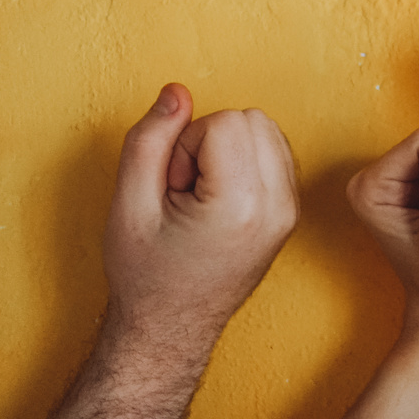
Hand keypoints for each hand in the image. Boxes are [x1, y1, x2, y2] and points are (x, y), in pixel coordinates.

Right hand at [102, 84, 299, 345]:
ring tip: (199, 197)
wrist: (171, 328)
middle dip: (208, 141)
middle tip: (184, 191)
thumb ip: (150, 139)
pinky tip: (217, 198)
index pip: (226, 120)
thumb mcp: (128, 204)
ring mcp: (291, 211)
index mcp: (244, 206)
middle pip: (252, 118)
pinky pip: (273, 151)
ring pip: (265, 129)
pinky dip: (243, 161)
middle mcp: (280, 207)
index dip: (185, 144)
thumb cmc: (146, 275)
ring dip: (226, 149)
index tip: (172, 187)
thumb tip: (177, 91)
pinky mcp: (291, 211)